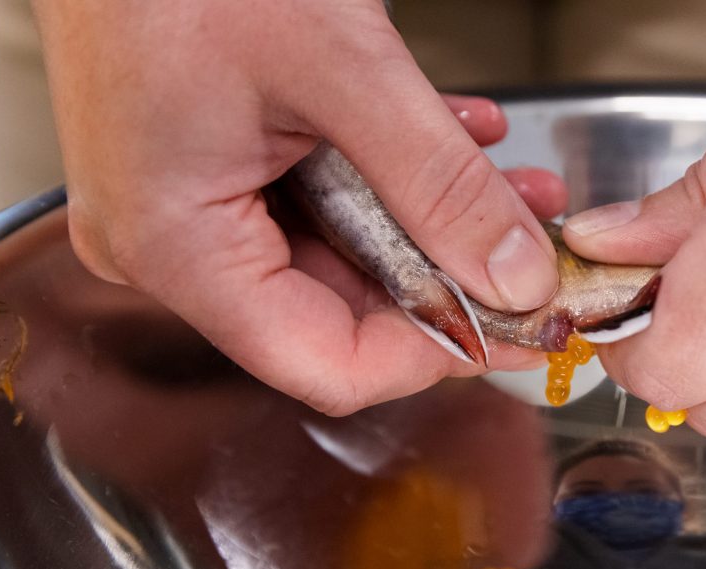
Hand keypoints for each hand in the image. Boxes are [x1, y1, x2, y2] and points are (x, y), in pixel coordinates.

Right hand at [31, 0, 565, 414]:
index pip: (326, 364)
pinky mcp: (212, 169)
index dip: (434, 353)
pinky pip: (321, 202)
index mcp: (178, 247)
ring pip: (345, 255)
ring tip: (517, 188)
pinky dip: (394, 178)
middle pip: (341, 313)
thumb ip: (439, 184)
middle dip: (452, 276)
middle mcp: (173, 247)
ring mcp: (190, 207)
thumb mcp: (342, 67)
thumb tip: (517, 277)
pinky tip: (457, 140)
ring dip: (435, 220)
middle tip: (533, 247)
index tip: (516, 324)